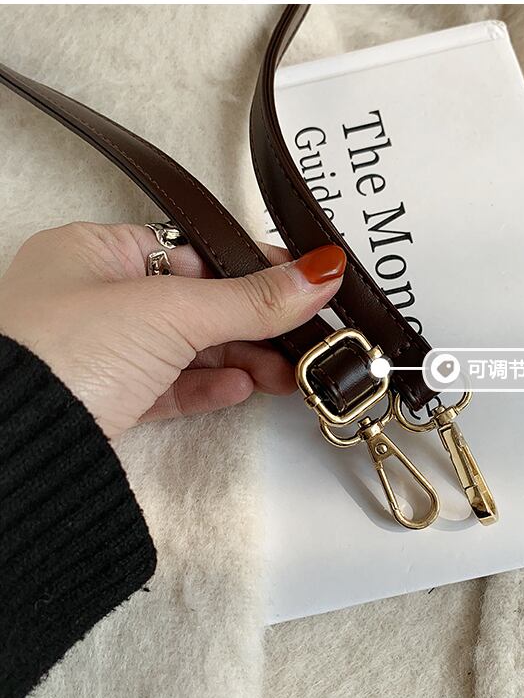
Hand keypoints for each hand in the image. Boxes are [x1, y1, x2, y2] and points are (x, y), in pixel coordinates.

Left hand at [0, 222, 344, 438]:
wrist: (15, 447)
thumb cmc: (62, 353)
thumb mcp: (171, 311)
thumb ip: (251, 297)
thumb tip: (319, 273)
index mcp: (95, 253)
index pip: (192, 250)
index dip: (250, 265)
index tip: (301, 279)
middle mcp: (94, 299)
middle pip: (197, 304)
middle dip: (253, 325)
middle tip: (303, 339)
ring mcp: (100, 353)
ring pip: (187, 350)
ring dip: (240, 361)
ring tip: (285, 374)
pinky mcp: (108, 400)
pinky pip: (169, 387)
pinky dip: (208, 388)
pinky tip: (241, 390)